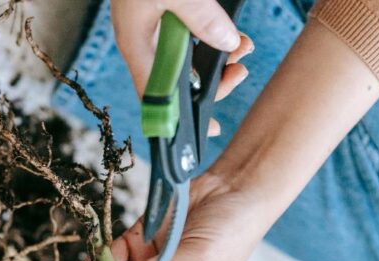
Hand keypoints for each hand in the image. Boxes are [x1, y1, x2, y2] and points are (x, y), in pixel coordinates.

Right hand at [111, 0, 254, 134]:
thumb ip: (201, 17)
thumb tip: (227, 44)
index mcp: (136, 45)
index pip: (157, 96)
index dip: (181, 118)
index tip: (210, 129)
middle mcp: (143, 42)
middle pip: (177, 79)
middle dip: (212, 82)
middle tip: (239, 72)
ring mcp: (152, 29)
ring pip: (186, 57)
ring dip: (217, 58)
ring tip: (242, 46)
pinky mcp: (162, 13)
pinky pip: (189, 36)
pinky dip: (212, 37)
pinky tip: (230, 33)